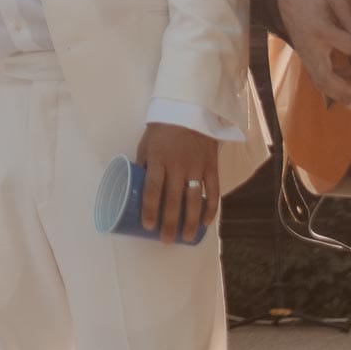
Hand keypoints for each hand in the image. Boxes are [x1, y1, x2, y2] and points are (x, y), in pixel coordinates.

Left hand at [135, 122, 219, 243]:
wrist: (189, 109)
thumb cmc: (162, 130)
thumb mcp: (146, 145)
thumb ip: (144, 167)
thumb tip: (137, 191)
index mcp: (158, 159)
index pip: (153, 189)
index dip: (150, 209)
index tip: (148, 226)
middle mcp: (178, 165)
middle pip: (174, 199)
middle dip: (170, 223)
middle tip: (166, 240)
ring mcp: (197, 166)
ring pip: (194, 199)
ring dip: (190, 221)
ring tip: (187, 238)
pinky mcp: (211, 165)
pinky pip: (213, 190)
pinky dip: (211, 208)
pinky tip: (206, 222)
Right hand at [275, 0, 350, 109]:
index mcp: (320, 29)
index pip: (346, 45)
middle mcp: (311, 47)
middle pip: (326, 76)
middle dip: (344, 91)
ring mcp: (305, 54)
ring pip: (320, 81)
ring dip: (338, 95)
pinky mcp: (304, 57)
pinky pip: (316, 76)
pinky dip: (330, 87)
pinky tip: (346, 85)